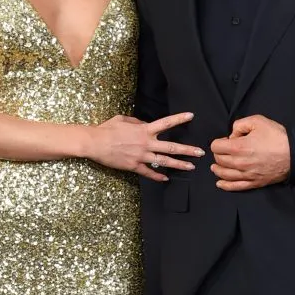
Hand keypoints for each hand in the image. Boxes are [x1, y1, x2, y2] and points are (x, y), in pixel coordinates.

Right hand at [86, 112, 202, 181]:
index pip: (166, 123)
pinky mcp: (134, 166)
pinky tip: (166, 179)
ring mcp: (141, 156)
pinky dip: (157, 176)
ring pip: (164, 161)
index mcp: (144, 130)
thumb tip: (145, 125)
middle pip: (171, 147)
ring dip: (179, 165)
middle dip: (187, 150)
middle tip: (200, 152)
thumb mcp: (124, 119)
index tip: (191, 116)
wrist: (94, 143)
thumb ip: (137, 122)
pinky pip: (148, 172)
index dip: (179, 118)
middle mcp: (146, 143)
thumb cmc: (107, 129)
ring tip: (190, 167)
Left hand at [210, 115, 289, 190]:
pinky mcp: (254, 182)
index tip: (225, 140)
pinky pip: (235, 186)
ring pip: (224, 174)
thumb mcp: (258, 121)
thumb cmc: (277, 136)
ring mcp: (246, 174)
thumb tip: (232, 135)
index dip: (218, 142)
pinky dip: (225, 186)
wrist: (294, 154)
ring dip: (217, 169)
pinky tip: (219, 183)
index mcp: (239, 147)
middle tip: (224, 150)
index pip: (216, 147)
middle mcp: (240, 163)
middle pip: (219, 160)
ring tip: (215, 166)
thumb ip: (240, 124)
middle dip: (218, 154)